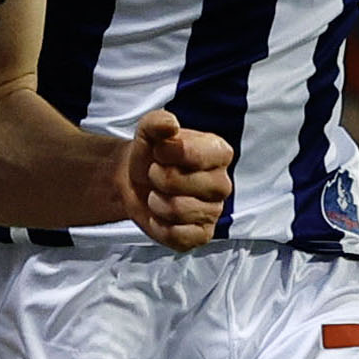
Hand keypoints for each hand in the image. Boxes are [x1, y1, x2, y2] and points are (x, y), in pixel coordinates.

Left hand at [113, 108, 232, 250]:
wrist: (136, 182)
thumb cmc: (152, 155)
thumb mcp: (149, 131)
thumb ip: (157, 122)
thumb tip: (169, 125)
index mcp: (219, 152)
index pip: (193, 154)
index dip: (166, 153)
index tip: (159, 151)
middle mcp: (222, 183)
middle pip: (181, 183)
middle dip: (157, 178)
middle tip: (156, 175)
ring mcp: (215, 212)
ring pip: (178, 210)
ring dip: (155, 202)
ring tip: (157, 194)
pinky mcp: (203, 235)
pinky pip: (178, 236)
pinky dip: (159, 226)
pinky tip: (161, 216)